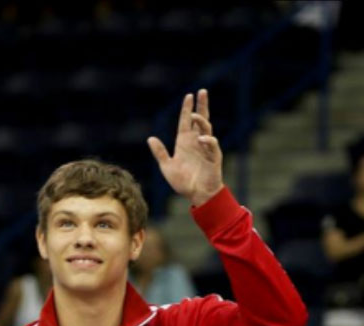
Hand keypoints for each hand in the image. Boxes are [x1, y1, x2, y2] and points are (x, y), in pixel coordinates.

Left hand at [147, 89, 223, 207]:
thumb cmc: (183, 183)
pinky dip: (208, 141)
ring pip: (207, 129)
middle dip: (202, 106)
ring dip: (202, 121)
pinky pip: (212, 145)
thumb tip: (150, 138)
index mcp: (185, 142)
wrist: (197, 196)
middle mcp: (196, 142)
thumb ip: (160, 153)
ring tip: (194, 115)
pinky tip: (201, 139)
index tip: (189, 96)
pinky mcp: (214, 157)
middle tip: (202, 92)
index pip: (186, 121)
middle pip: (201, 119)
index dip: (187, 109)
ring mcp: (206, 148)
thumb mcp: (167, 167)